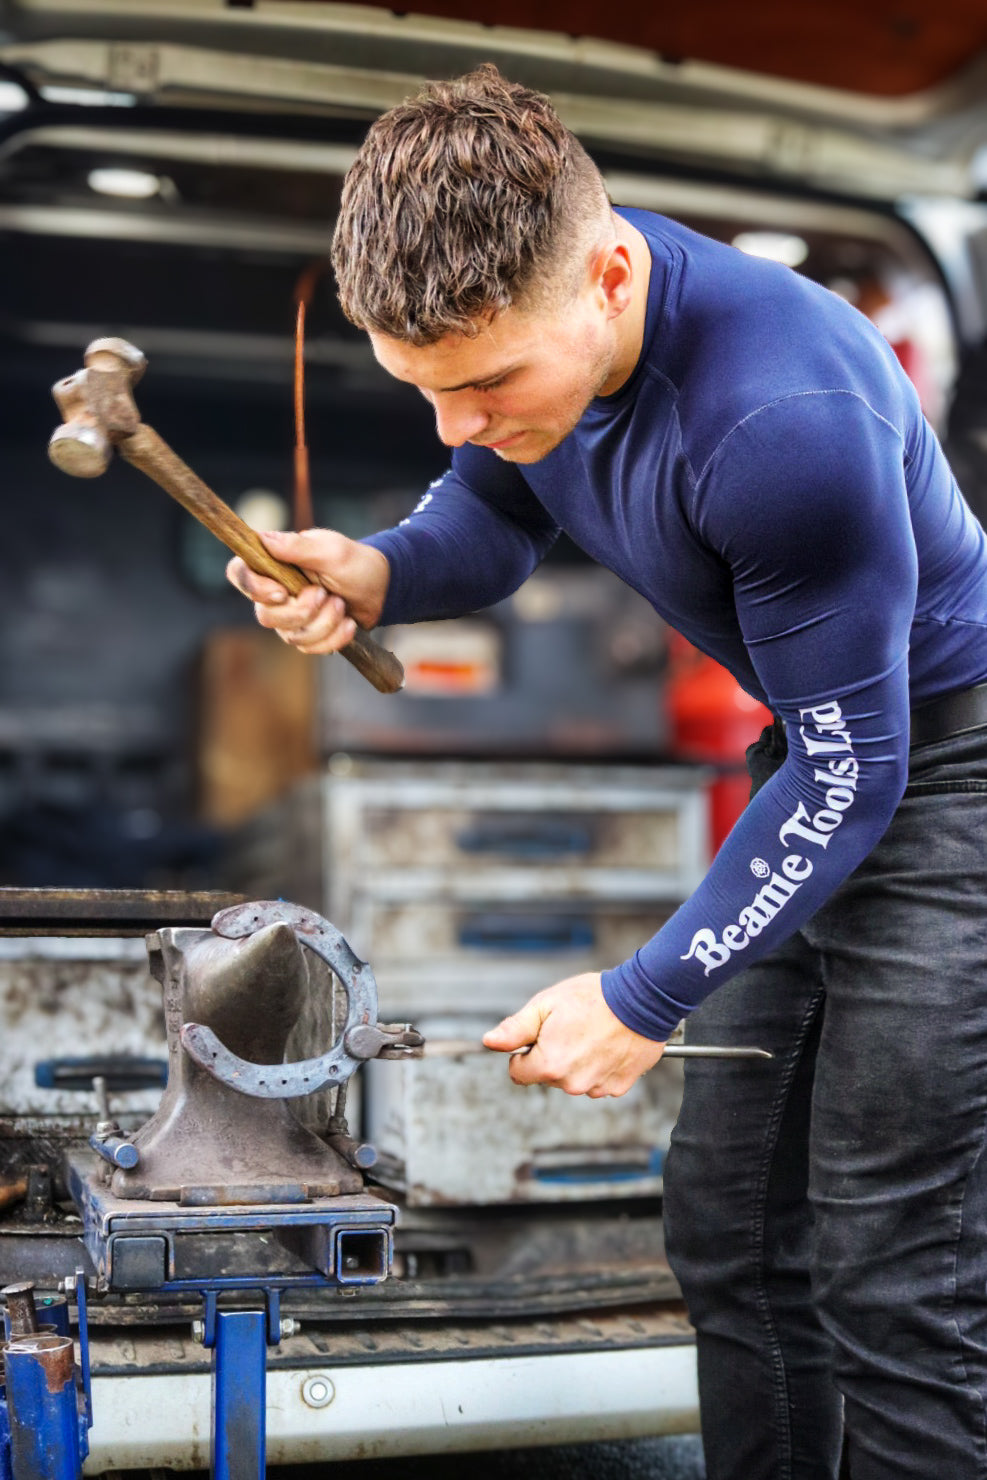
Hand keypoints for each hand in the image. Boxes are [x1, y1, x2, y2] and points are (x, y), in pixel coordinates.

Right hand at [225, 528, 390, 654]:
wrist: (381, 589)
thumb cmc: (356, 563)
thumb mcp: (331, 550)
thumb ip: (297, 547)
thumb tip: (262, 539)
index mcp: (274, 563)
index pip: (239, 574)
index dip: (254, 588)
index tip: (282, 592)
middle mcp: (275, 591)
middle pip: (265, 615)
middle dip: (302, 611)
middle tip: (326, 595)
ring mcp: (289, 616)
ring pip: (290, 636)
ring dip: (324, 623)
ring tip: (341, 605)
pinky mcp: (306, 635)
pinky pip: (310, 648)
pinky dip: (334, 637)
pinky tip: (348, 623)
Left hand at [482, 972, 664, 1097]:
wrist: (642, 1000)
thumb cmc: (595, 998)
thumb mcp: (546, 1004)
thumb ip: (515, 1028)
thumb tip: (490, 1042)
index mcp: (549, 1064)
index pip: (518, 1073)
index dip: (525, 1052)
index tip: (539, 1036)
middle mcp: (572, 1083)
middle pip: (547, 1076)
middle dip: (553, 1055)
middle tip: (570, 1029)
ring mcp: (597, 1087)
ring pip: (573, 1079)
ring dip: (578, 1062)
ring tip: (592, 1034)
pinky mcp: (618, 1086)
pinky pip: (598, 1081)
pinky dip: (600, 1066)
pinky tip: (607, 1044)